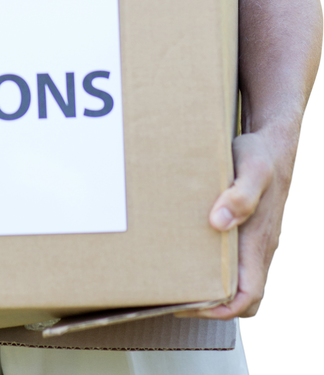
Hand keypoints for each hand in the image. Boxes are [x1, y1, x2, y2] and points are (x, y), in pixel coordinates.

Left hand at [174, 129, 295, 320]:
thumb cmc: (262, 154)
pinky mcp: (246, 230)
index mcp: (259, 243)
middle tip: (177, 293)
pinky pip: (232, 259)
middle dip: (212, 305)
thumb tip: (218, 222)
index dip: (220, 310)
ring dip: (211, 286)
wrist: (274, 142)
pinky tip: (187, 247)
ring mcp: (253, 241)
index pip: (246, 298)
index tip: (190, 303)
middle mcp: (258, 249)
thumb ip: (241, 196)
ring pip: (236, 280)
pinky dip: (212, 264)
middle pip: (241, 298)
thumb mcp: (253, 168)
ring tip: (177, 274)